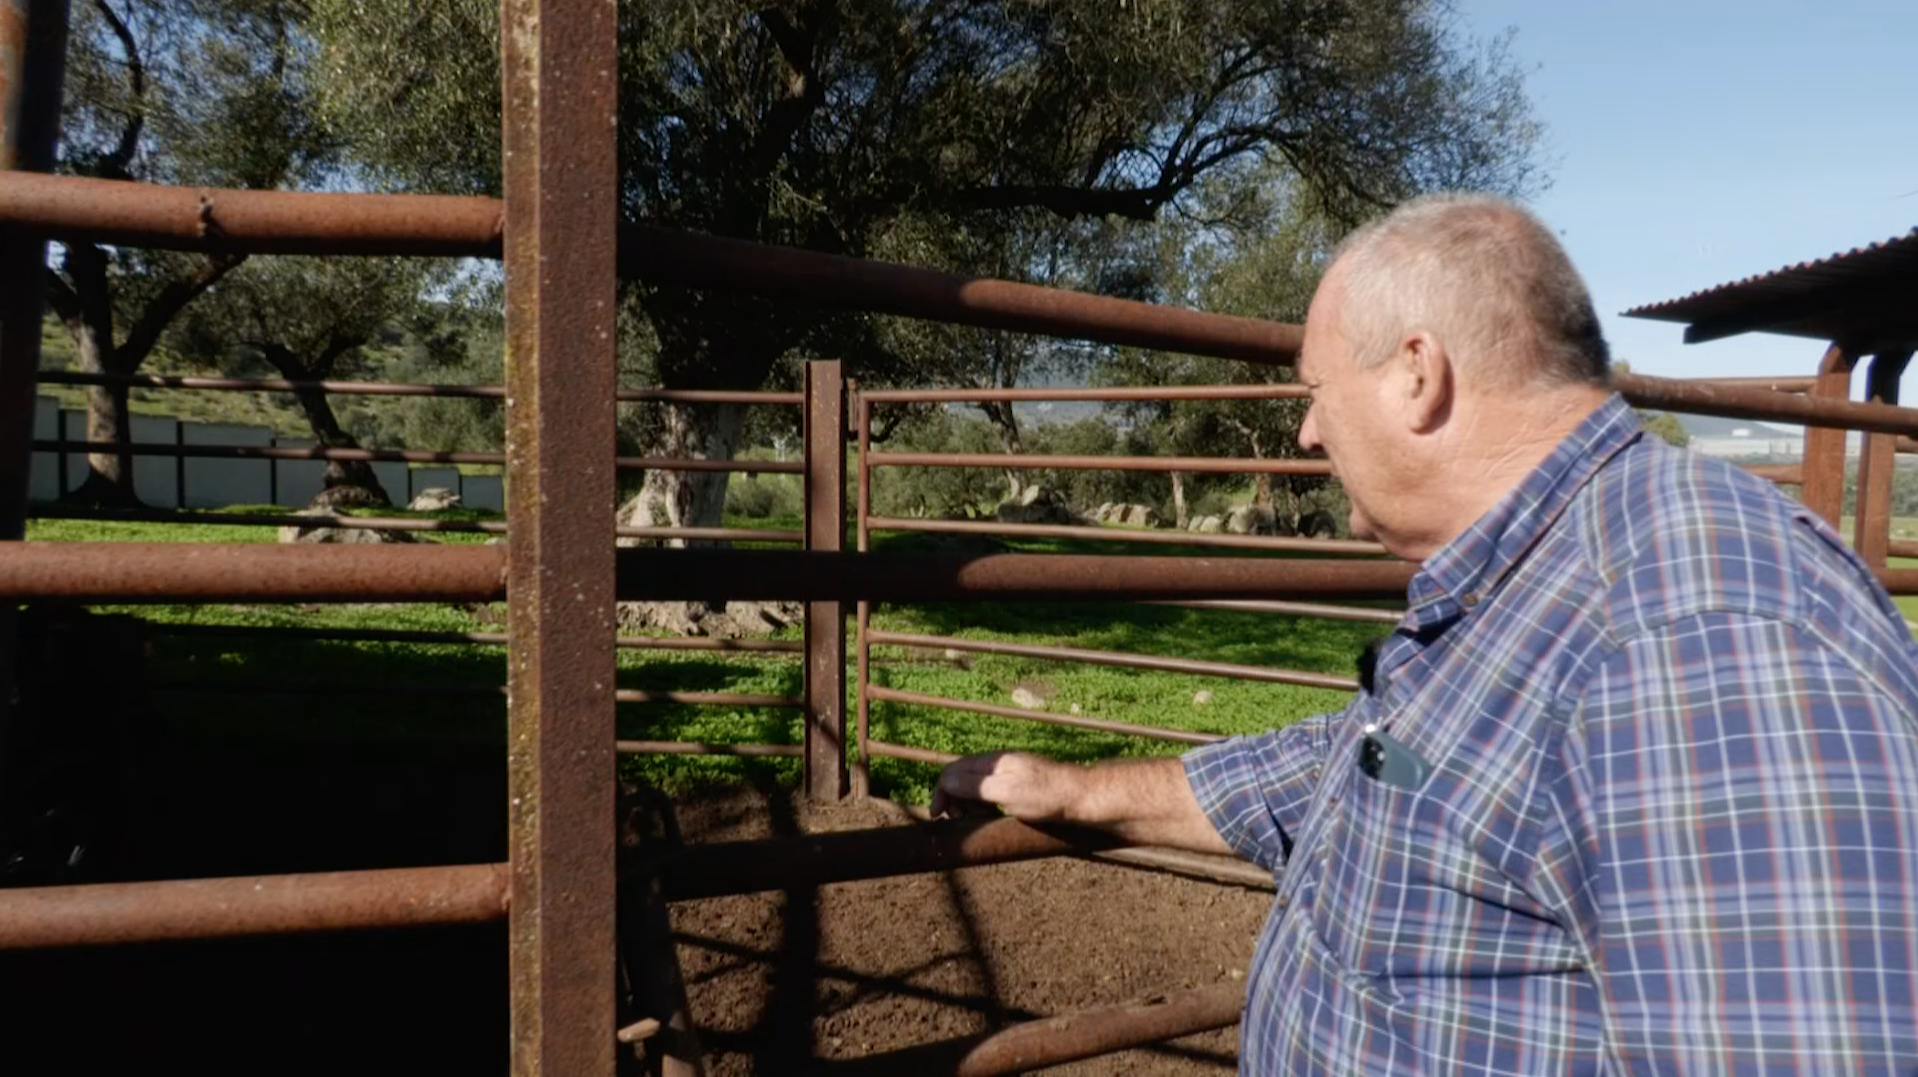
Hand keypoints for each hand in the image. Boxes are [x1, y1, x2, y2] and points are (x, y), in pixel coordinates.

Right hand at [930, 751, 1079, 822]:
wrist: (1079, 799)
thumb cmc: (1045, 796)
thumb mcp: (1007, 792)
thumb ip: (975, 786)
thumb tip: (946, 781)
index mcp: (992, 762)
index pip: (952, 771)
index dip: (940, 792)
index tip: (938, 815)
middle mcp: (996, 765)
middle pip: (960, 780)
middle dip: (955, 801)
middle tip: (965, 821)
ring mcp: (1006, 776)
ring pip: (973, 789)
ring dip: (969, 807)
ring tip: (981, 820)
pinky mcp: (1014, 788)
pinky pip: (988, 796)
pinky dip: (983, 808)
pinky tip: (993, 817)